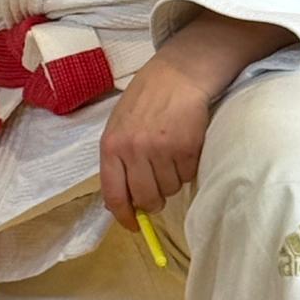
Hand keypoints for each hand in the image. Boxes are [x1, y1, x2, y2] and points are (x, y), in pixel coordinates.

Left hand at [100, 54, 211, 226]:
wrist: (178, 74)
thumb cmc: (146, 100)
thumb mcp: (119, 126)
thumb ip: (118, 161)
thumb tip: (122, 202)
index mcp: (111, 146)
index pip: (113, 194)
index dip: (124, 216)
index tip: (133, 225)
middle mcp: (134, 150)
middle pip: (146, 199)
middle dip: (154, 201)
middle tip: (159, 190)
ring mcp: (161, 149)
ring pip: (170, 189)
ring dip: (172, 180)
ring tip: (171, 155)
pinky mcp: (187, 147)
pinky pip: (188, 176)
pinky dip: (188, 168)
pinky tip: (184, 146)